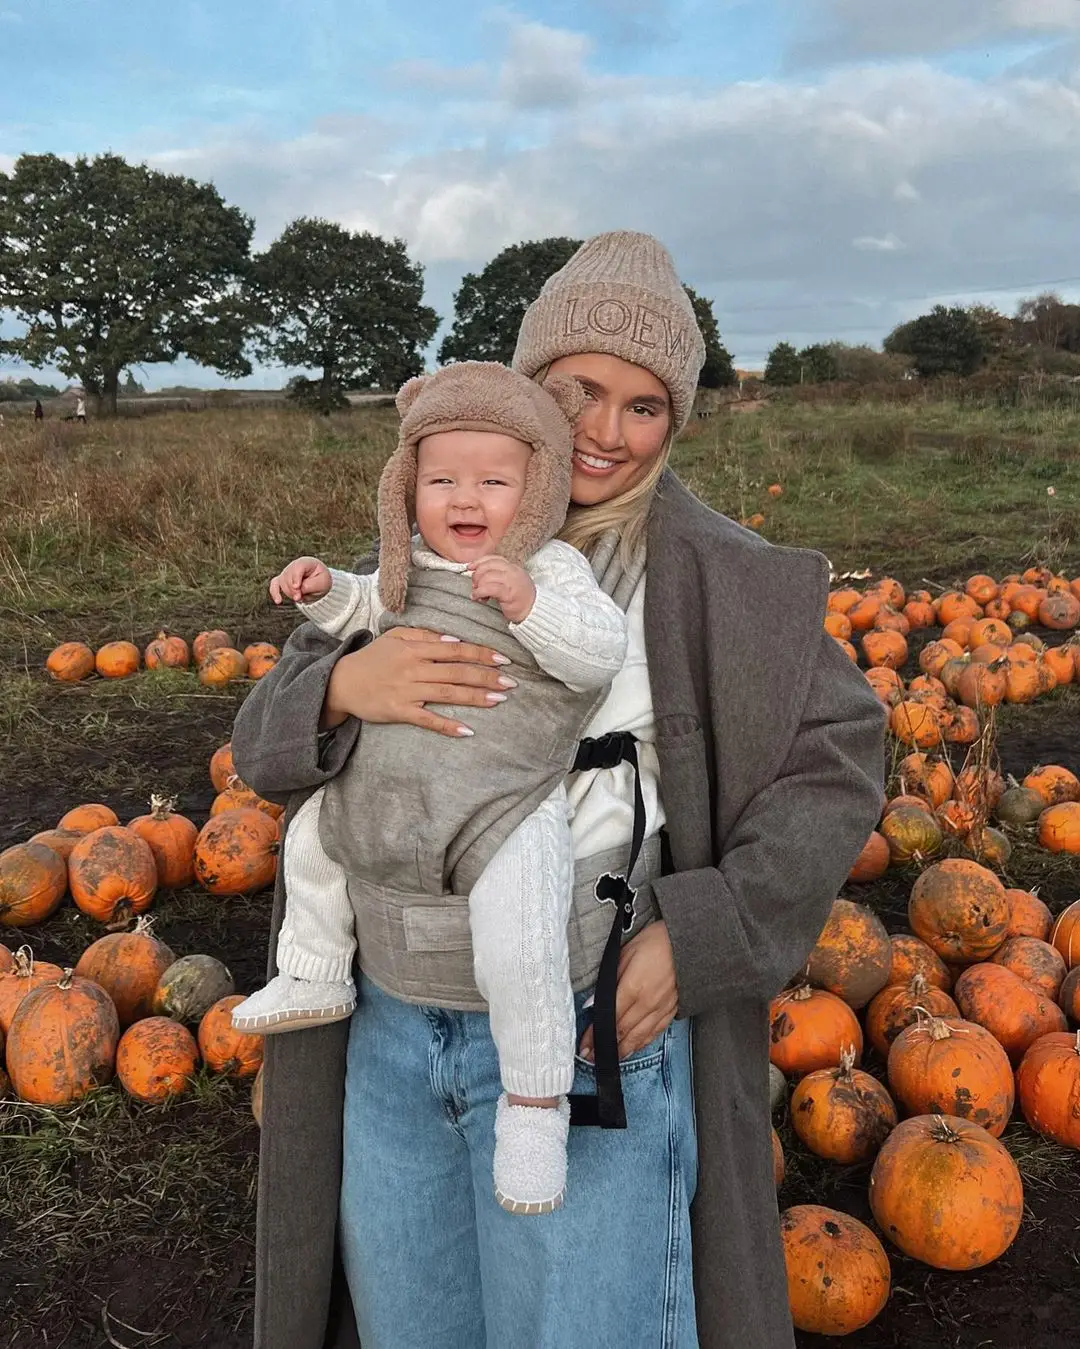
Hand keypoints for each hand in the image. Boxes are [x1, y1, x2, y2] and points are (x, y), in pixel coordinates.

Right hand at [271, 557, 331, 604]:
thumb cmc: (322, 581)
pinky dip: (275, 593)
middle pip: (288, 576)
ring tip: (299, 598)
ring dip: (289, 593)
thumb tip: (297, 589)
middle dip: (293, 589)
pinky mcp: (282, 580)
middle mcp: (294, 565)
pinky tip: (278, 601)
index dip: (296, 577)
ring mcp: (287, 572)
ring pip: (282, 583)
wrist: (319, 584)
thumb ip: (310, 585)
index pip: (297, 567)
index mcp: (306, 562)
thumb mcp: (322, 583)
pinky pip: (274, 585)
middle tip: (300, 597)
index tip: (297, 587)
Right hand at [321, 626, 516, 736]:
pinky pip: (428, 719)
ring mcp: (407, 691)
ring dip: (476, 697)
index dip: (480, 654)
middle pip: (457, 672)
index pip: (455, 650)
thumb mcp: (395, 637)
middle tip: (511, 682)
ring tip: (499, 700)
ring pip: (448, 693)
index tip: (503, 660)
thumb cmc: (372, 659)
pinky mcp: (399, 711)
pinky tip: (467, 730)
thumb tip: (454, 640)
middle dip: (486, 676)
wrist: (341, 682)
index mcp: (414, 648)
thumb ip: (425, 635)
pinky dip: (447, 725)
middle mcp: (413, 668)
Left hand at [467, 555, 536, 623]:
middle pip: (488, 566)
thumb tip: (479, 575)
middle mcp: (513, 572)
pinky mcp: (509, 593)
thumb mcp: (511, 583)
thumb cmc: (522, 600)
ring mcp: (511, 582)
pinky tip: (478, 597)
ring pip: (487, 576)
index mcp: (513, 568)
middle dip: (477, 575)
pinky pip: (489, 588)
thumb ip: (498, 577)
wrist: (534, 612)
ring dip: (478, 586)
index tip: (470, 567)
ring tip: (477, 595)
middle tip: (475, 585)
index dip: (480, 561)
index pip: (494, 559)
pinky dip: (480, 592)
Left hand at [577, 921, 679, 1062]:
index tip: (585, 1047)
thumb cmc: (656, 941)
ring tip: (609, 1058)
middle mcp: (647, 1004)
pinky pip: (655, 1033)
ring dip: (622, 1050)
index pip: (608, 1019)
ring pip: (639, 1037)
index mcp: (633, 988)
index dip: (595, 1035)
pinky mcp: (672, 1010)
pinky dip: (642, 1043)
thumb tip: (592, 1004)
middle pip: (622, 1033)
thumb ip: (608, 980)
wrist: (689, 941)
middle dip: (604, 1046)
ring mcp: (661, 1009)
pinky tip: (633, 1047)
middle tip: (592, 1057)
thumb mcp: (625, 954)